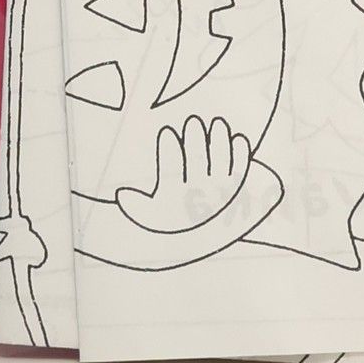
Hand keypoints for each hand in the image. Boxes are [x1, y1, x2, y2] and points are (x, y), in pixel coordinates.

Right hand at [118, 114, 253, 233]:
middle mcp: (200, 195)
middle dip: (196, 140)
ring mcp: (221, 192)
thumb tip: (121, 195)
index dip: (169, 150)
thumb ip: (136, 206)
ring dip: (220, 142)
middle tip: (193, 121)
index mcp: (175, 197)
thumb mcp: (151, 217)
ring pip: (221, 162)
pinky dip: (242, 156)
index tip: (167, 132)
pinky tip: (239, 140)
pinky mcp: (239, 191)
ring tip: (218, 124)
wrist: (205, 240)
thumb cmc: (174, 220)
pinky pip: (242, 171)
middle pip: (198, 162)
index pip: (171, 170)